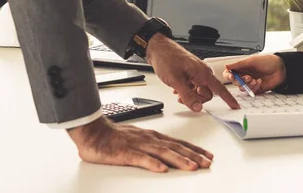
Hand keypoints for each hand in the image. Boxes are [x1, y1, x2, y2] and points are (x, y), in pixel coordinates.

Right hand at [67, 116, 212, 172]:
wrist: (94, 132)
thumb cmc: (115, 138)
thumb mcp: (140, 140)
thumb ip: (153, 147)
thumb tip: (168, 157)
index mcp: (154, 137)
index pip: (179, 143)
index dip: (195, 149)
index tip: (208, 155)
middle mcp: (150, 139)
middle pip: (176, 148)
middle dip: (194, 156)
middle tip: (207, 163)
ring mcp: (138, 145)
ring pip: (163, 153)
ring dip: (180, 160)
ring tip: (193, 167)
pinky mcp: (125, 153)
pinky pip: (141, 159)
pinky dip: (152, 164)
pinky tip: (162, 170)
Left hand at [146, 33, 238, 110]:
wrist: (158, 48)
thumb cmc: (166, 59)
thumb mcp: (176, 80)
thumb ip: (188, 95)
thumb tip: (197, 108)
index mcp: (203, 73)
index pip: (220, 89)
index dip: (228, 99)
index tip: (235, 106)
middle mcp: (202, 72)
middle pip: (207, 93)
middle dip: (197, 99)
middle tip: (183, 99)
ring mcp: (196, 72)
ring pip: (199, 90)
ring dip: (190, 95)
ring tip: (177, 93)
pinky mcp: (190, 72)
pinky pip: (193, 86)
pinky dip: (187, 90)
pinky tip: (177, 88)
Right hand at [222, 54, 286, 94]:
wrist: (281, 68)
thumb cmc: (268, 61)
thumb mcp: (252, 61)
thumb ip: (238, 64)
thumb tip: (226, 66)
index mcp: (242, 67)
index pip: (230, 73)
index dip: (228, 76)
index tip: (231, 77)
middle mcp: (244, 75)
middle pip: (235, 82)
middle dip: (240, 81)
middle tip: (248, 77)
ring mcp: (250, 83)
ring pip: (242, 88)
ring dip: (247, 85)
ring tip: (254, 80)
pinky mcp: (256, 89)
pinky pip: (251, 92)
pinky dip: (254, 87)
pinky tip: (259, 81)